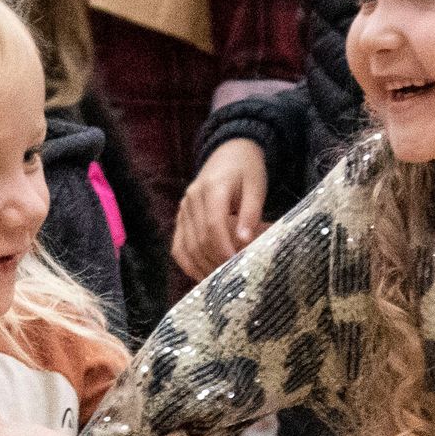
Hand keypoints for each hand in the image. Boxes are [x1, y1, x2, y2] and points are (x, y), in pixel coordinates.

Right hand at [173, 138, 268, 280]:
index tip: (236, 265)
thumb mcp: (256, 186)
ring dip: (202, 267)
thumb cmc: (246, 169)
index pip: (213, 225)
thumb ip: (251, 212)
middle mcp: (191, 200)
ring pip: (187, 246)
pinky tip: (203, 276)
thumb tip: (244, 241)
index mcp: (211, 189)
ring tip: (221, 282)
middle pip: (199, 239)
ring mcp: (183, 209)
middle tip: (233, 278)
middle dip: (215, 262)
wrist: (229, 152)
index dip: (223, 249)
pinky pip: (178, 247)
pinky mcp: (180, 218)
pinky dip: (188, 264)